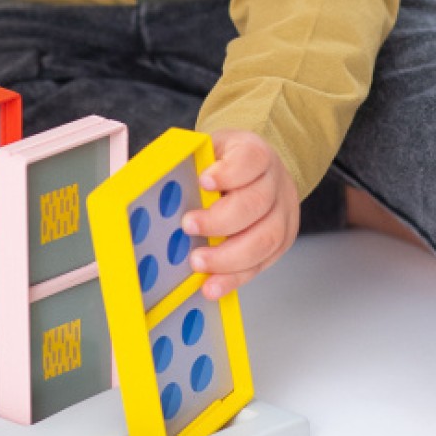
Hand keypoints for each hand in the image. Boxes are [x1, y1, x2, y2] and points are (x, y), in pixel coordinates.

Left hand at [182, 131, 298, 297]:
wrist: (261, 173)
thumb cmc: (228, 163)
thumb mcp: (211, 150)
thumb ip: (190, 162)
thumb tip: (153, 176)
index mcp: (256, 154)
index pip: (250, 160)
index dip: (229, 173)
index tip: (204, 181)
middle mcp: (275, 184)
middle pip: (256, 203)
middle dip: (220, 221)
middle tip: (189, 226)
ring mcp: (282, 215)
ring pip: (265, 239)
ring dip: (228, 257)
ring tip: (198, 263)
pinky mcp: (280, 243)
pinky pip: (261, 264)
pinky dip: (234, 278)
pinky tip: (213, 285)